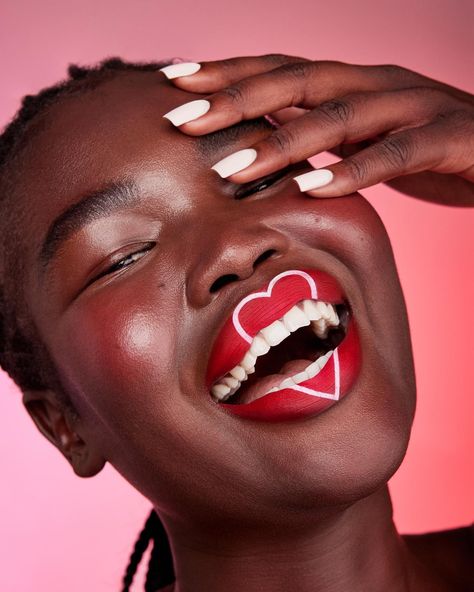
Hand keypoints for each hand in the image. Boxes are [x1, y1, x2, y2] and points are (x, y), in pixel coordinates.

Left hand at [160, 55, 473, 205]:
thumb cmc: (425, 143)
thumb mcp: (363, 136)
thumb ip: (319, 134)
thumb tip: (260, 146)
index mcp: (351, 82)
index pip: (278, 69)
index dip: (226, 73)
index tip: (174, 85)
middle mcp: (375, 83)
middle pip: (296, 81)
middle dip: (236, 99)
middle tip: (182, 121)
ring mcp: (410, 106)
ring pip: (338, 116)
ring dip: (282, 141)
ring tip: (233, 167)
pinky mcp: (444, 138)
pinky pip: (395, 154)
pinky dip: (353, 171)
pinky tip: (312, 189)